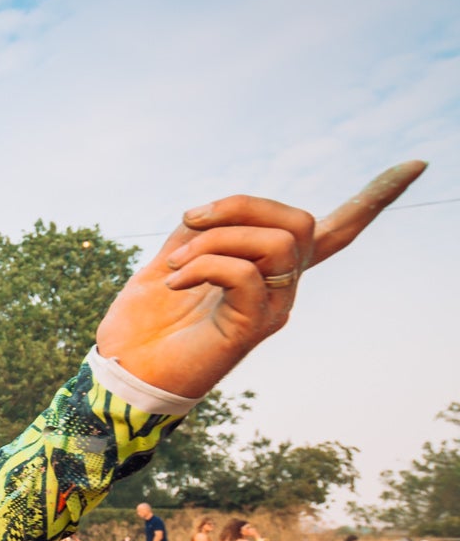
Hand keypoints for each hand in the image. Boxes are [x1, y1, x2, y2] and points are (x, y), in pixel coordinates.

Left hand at [96, 162, 423, 397]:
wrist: (124, 375)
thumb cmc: (142, 325)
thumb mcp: (170, 260)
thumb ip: (199, 232)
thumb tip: (211, 212)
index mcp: (265, 269)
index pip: (336, 231)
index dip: (374, 199)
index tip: (416, 165)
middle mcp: (281, 288)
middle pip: (301, 222)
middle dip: (243, 204)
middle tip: (191, 219)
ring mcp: (272, 309)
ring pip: (278, 243)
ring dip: (216, 238)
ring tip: (176, 264)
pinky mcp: (253, 328)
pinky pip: (247, 273)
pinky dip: (203, 264)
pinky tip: (174, 281)